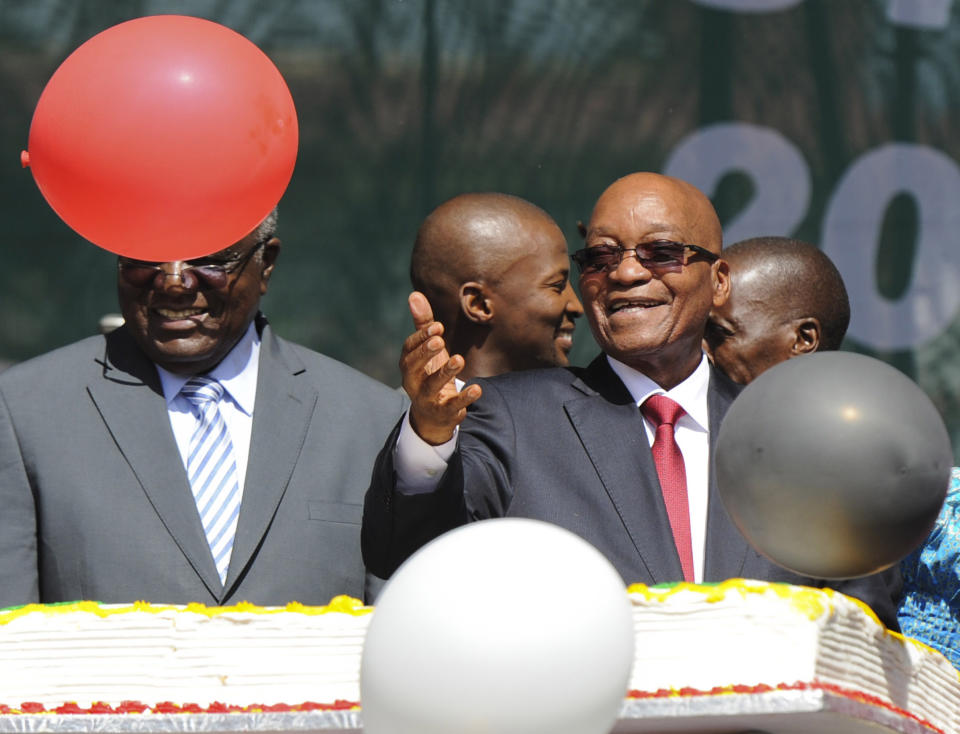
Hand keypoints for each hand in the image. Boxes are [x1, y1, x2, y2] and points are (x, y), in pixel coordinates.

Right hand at [401, 292, 480, 444]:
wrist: (433, 415)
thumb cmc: (430, 374)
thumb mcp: (429, 350)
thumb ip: (423, 325)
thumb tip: (414, 294)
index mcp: (408, 364)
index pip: (409, 349)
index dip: (421, 337)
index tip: (437, 326)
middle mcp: (412, 381)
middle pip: (413, 367)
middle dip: (425, 353)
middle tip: (440, 340)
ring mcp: (426, 399)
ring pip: (431, 386)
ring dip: (445, 373)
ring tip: (459, 359)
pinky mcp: (442, 412)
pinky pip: (451, 406)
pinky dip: (464, 398)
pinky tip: (477, 389)